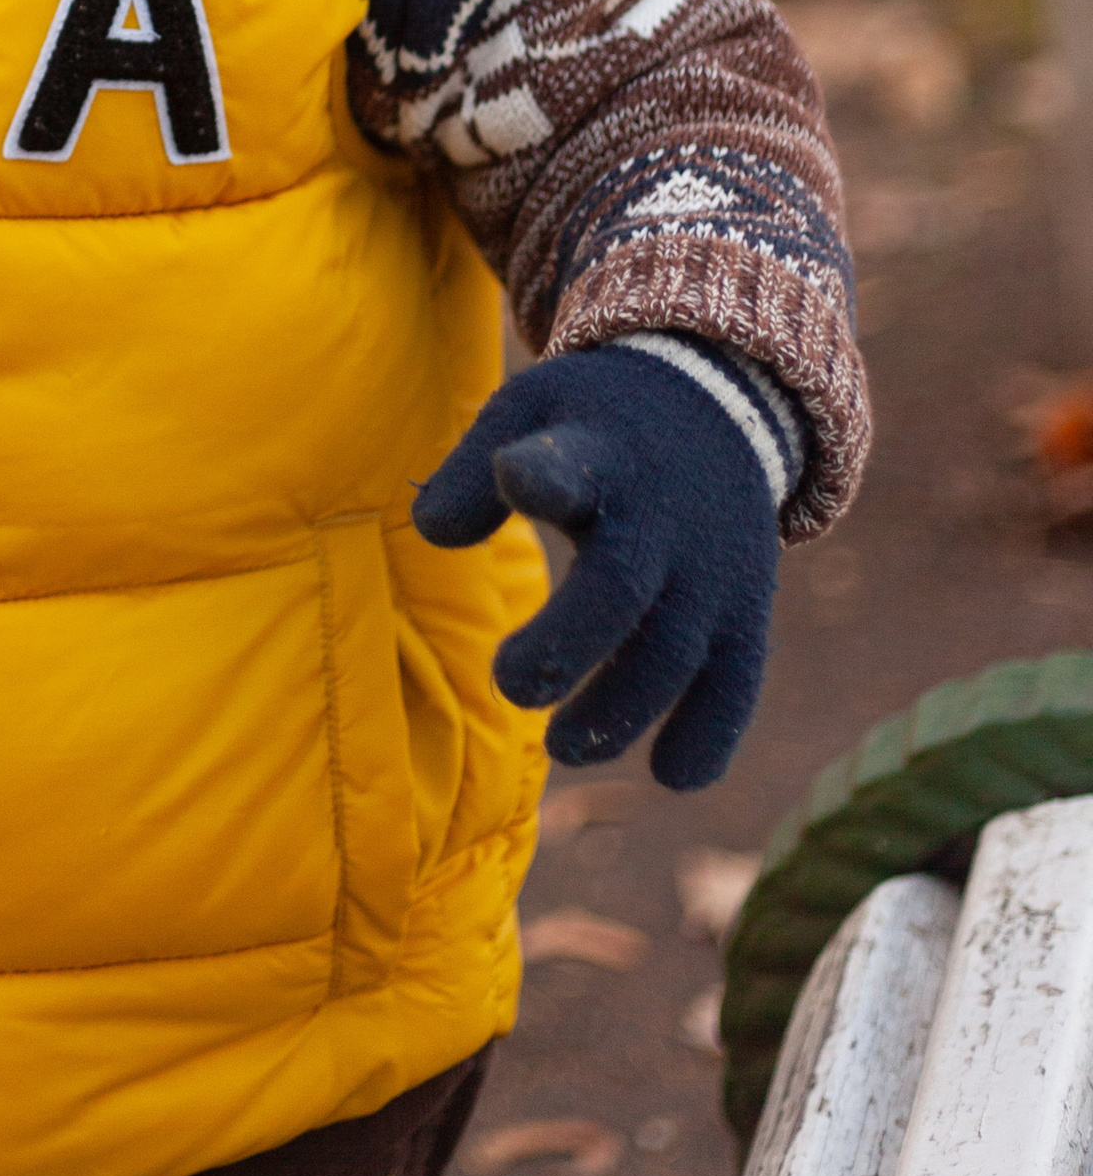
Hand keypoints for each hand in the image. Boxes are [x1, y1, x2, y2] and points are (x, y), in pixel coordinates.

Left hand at [412, 344, 779, 790]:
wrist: (718, 401)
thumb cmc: (594, 424)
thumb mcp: (529, 411)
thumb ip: (472, 471)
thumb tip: (431, 532)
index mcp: (597, 454)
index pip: (570, 467)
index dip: (542, 476)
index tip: (516, 478)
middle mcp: (662, 515)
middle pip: (619, 589)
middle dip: (563, 647)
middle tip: (511, 685)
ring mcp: (711, 568)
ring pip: (674, 654)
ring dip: (618, 713)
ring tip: (561, 745)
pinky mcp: (744, 611)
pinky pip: (736, 684)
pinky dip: (709, 735)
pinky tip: (670, 773)